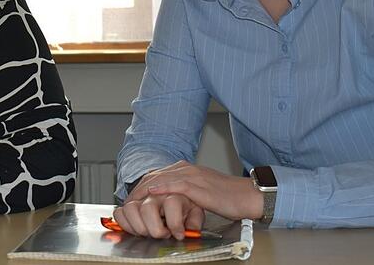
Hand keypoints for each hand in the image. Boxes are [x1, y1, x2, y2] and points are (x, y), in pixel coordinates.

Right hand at [114, 192, 204, 239]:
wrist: (175, 189)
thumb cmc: (185, 203)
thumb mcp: (196, 211)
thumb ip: (195, 220)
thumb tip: (191, 230)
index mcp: (173, 191)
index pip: (171, 204)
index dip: (175, 224)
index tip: (179, 234)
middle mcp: (155, 191)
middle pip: (147, 208)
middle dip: (155, 228)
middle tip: (162, 235)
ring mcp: (140, 196)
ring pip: (130, 207)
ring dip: (139, 225)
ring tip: (148, 232)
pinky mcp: (130, 201)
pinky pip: (120, 210)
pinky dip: (126, 221)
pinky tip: (137, 228)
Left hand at [129, 160, 262, 220]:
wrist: (247, 196)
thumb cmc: (226, 198)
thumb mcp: (200, 193)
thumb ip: (184, 194)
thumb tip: (168, 203)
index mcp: (185, 170)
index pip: (155, 175)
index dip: (140, 187)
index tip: (130, 199)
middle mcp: (186, 169)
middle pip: (154, 176)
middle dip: (138, 190)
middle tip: (126, 202)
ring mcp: (192, 175)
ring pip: (162, 179)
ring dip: (145, 190)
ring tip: (133, 200)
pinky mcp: (199, 184)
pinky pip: (176, 184)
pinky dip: (162, 187)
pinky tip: (152, 192)